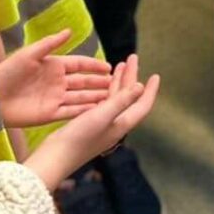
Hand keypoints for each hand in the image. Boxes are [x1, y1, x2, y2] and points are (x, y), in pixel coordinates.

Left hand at [0, 29, 111, 127]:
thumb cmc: (8, 71)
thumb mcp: (30, 54)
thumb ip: (50, 43)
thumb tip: (69, 31)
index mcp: (54, 65)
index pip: (79, 64)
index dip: (94, 66)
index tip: (109, 67)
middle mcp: (57, 82)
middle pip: (83, 82)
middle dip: (99, 83)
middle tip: (117, 84)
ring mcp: (54, 99)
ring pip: (80, 98)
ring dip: (95, 97)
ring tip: (112, 98)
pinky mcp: (50, 114)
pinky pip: (70, 112)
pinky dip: (83, 112)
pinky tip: (96, 112)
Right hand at [24, 54, 159, 189]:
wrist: (57, 156)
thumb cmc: (81, 137)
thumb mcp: (102, 115)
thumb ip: (122, 101)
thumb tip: (141, 86)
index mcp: (122, 124)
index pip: (142, 105)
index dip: (151, 91)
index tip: (156, 76)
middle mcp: (116, 124)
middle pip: (129, 97)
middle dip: (132, 77)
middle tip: (133, 58)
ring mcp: (103, 124)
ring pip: (116, 98)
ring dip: (119, 81)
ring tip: (120, 64)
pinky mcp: (91, 123)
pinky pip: (105, 102)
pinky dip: (107, 89)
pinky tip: (103, 82)